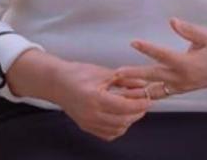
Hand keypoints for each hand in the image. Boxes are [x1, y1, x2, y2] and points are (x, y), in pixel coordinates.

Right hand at [6, 49, 150, 141]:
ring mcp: (87, 122)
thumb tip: (143, 84)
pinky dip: (119, 127)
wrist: (57, 83)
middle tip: (145, 102)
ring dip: (129, 120)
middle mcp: (90, 114)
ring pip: (117, 129)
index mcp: (94, 98)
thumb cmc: (77, 74)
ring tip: (135, 108)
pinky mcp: (86, 126)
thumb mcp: (103, 73)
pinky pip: (108, 134)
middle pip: (122, 120)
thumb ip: (125, 80)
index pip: (124, 107)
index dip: (139, 104)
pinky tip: (122, 117)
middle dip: (137, 112)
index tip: (149, 99)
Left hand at [114, 18, 206, 94]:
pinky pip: (159, 94)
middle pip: (154, 76)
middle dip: (135, 74)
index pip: (164, 55)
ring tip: (119, 89)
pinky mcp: (178, 91)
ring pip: (154, 90)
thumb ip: (189, 30)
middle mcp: (182, 77)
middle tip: (117, 72)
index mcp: (188, 63)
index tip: (133, 42)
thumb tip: (172, 21)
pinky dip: (145, 95)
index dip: (148, 48)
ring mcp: (180, 87)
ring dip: (136, 90)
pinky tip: (131, 94)